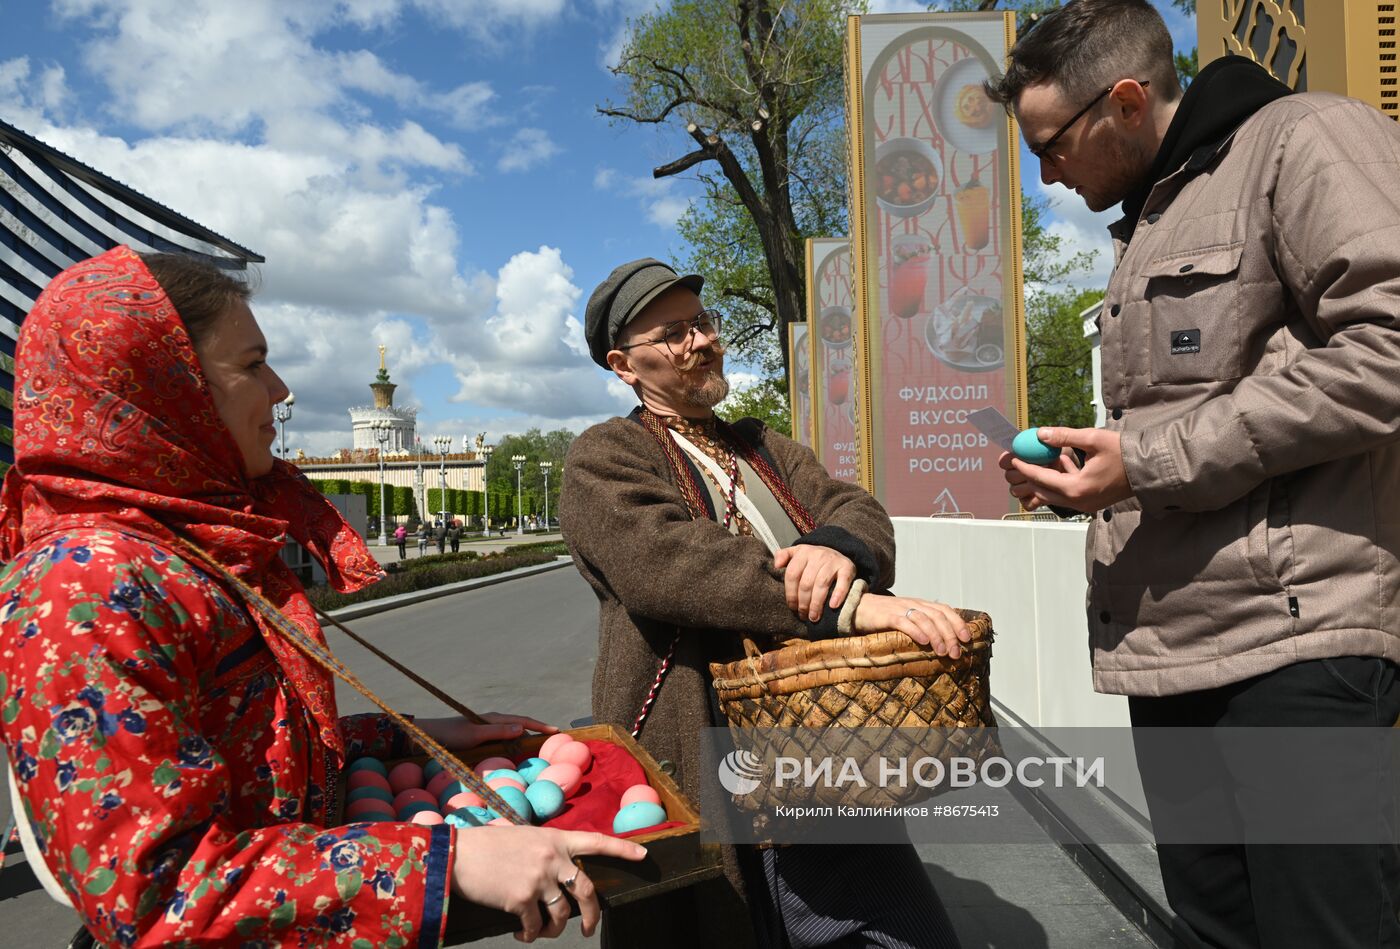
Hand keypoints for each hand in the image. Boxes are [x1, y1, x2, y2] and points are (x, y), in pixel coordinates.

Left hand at [417, 713, 557, 752]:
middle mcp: (492, 723)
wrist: (429, 735)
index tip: (556, 731)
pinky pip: (503, 741)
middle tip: (553, 739)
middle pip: (520, 725)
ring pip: (512, 733)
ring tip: (539, 746)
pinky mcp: (481, 739)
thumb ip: (497, 731)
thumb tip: (522, 729)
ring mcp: (487, 730)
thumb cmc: (450, 735)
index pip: (523, 721)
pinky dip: (513, 744)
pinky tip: (515, 753)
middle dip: (537, 730)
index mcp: (494, 719)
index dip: (540, 726)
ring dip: (525, 738)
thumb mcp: (474, 734)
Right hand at [451, 826, 646, 941]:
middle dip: (592, 915)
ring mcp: (539, 879)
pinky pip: (534, 926)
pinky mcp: (522, 899)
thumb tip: (554, 872)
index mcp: (555, 839)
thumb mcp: (521, 838)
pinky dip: (528, 934)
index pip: (596, 841)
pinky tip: (520, 933)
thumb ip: (544, 851)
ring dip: (552, 930)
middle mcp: (552, 858)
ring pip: (561, 915)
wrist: (456, 856)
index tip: (644, 856)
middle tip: (589, 928)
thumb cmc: (485, 846)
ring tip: (538, 932)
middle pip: (587, 890)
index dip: (622, 850)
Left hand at [773, 544, 857, 620]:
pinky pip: (842, 582)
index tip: (792, 608)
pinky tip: (833, 606)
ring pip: (821, 584)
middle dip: (803, 603)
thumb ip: (783, 556)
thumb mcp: (797, 553)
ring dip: (816, 604)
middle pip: (806, 583)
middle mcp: (818, 555)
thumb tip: (776, 565)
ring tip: (814, 617)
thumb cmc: (813, 560)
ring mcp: (833, 561)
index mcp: (803, 552)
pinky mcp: (847, 567)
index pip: (792, 575)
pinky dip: (838, 594)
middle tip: (803, 615)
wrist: (838, 553)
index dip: (790, 594)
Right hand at [853, 593, 970, 657]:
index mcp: (920, 604)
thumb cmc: (884, 617)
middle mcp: (913, 604)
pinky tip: (923, 642)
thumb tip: (942, 643)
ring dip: (937, 636)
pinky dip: (916, 631)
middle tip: (956, 653)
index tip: (966, 639)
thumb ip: (922, 625)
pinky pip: (904, 622)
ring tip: (943, 652)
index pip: (945, 609)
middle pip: (938, 616)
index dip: (957, 623)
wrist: (857, 607)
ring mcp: (900, 609)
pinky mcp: (887, 616)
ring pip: (925, 619)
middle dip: (950, 635)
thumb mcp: (906, 618)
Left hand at [998, 427, 1132, 513]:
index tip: (1012, 458)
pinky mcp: (1091, 502)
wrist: (1148, 469)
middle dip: (1028, 476)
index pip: (1041, 478)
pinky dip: (1060, 480)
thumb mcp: (1093, 439)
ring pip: (1053, 495)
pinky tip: (1062, 461)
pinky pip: (1067, 494)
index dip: (1024, 467)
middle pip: (1043, 491)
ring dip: (1043, 479)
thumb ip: (1064, 437)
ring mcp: (1085, 505)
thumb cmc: (1123, 453)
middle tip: (1018, 461)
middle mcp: (1078, 501)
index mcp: (1076, 489)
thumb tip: (1040, 434)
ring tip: (1036, 461)